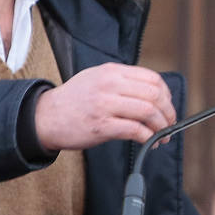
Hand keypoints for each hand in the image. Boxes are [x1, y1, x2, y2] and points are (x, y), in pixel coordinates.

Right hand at [34, 63, 176, 150]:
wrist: (45, 117)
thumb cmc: (73, 101)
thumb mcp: (96, 79)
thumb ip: (122, 82)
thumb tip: (153, 94)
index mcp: (112, 72)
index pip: (152, 78)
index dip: (167, 95)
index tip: (168, 107)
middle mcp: (110, 85)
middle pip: (155, 94)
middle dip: (168, 112)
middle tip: (169, 124)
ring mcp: (105, 105)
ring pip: (148, 112)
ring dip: (161, 127)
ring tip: (162, 136)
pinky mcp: (101, 126)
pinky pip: (135, 130)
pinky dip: (148, 138)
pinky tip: (149, 142)